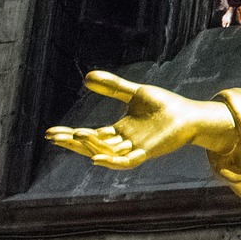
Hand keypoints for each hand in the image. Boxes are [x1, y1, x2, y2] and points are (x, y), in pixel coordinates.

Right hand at [45, 71, 236, 169]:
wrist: (190, 114)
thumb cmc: (164, 106)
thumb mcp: (134, 93)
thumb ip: (113, 86)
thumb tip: (86, 77)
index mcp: (119, 131)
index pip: (90, 134)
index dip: (70, 134)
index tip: (51, 132)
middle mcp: (124, 142)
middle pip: (93, 145)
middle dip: (73, 142)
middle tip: (54, 137)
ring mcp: (135, 148)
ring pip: (106, 152)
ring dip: (90, 147)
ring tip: (74, 137)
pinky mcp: (148, 152)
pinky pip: (127, 161)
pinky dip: (112, 162)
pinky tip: (96, 159)